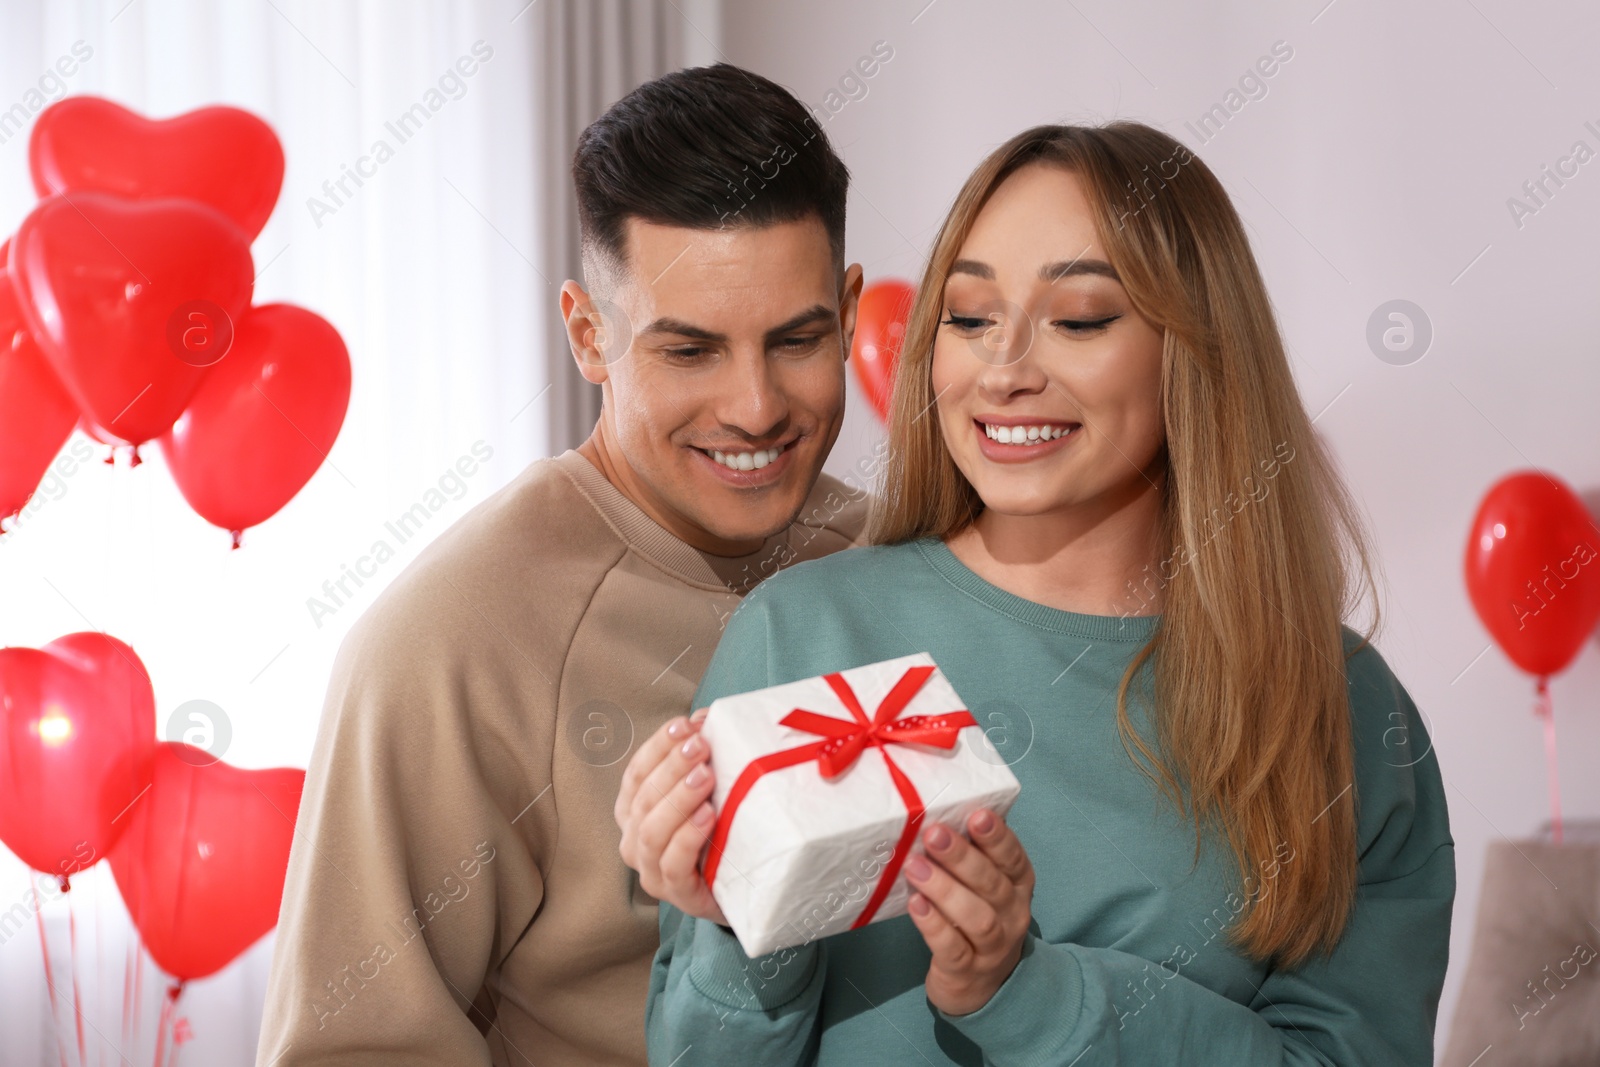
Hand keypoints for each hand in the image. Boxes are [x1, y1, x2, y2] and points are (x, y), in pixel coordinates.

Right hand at [614, 707, 726, 923]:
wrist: (742, 887)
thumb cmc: (718, 831)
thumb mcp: (707, 791)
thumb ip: (701, 757)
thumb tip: (706, 718)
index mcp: (634, 811)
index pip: (636, 772)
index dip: (658, 747)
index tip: (686, 724)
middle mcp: (634, 840)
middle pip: (645, 798)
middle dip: (672, 767)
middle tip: (701, 746)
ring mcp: (652, 871)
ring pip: (652, 831)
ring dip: (678, 799)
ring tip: (705, 776)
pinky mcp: (677, 895)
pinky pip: (673, 865)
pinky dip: (688, 837)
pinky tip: (708, 815)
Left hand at [905, 809, 1034, 1015]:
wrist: (980, 987)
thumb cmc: (977, 920)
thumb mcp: (985, 888)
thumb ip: (972, 856)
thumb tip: (936, 813)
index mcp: (1018, 886)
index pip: (1013, 859)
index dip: (997, 837)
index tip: (977, 815)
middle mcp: (1012, 915)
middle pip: (992, 884)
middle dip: (962, 856)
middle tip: (933, 833)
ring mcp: (992, 947)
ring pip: (976, 917)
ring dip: (944, 889)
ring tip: (915, 866)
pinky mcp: (966, 971)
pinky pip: (953, 948)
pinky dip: (934, 925)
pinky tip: (916, 904)